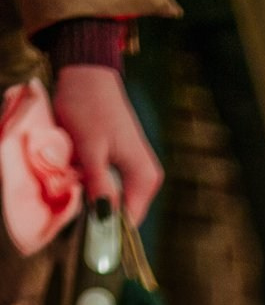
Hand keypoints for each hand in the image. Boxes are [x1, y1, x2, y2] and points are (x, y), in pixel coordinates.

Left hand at [52, 65, 161, 223]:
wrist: (88, 73)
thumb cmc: (88, 106)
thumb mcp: (89, 147)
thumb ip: (99, 184)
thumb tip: (105, 218)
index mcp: (144, 177)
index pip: (129, 222)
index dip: (107, 230)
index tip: (83, 230)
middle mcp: (148, 179)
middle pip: (122, 213)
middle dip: (98, 210)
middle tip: (76, 193)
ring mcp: (138, 171)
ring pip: (114, 200)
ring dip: (94, 196)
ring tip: (77, 176)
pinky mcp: (127, 164)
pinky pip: (111, 187)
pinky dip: (94, 184)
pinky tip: (81, 170)